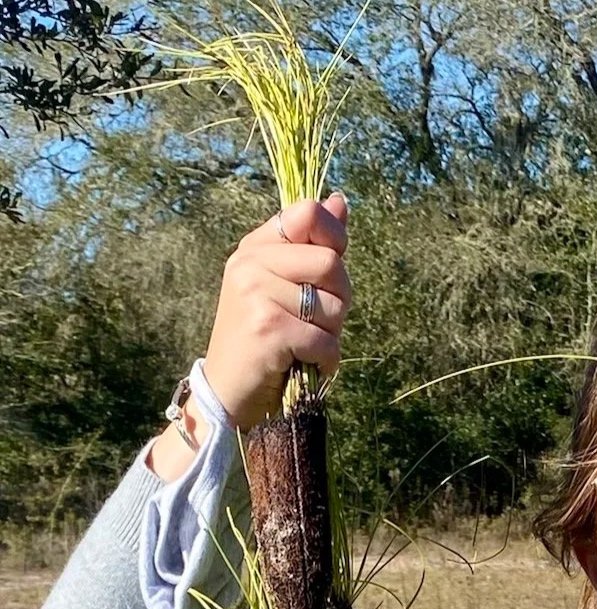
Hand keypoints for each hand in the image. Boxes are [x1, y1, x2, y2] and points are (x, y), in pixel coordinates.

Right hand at [202, 194, 351, 429]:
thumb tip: (339, 200)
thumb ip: (314, 244)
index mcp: (255, 247)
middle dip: (338, 300)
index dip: (333, 239)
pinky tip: (302, 363)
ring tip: (301, 343)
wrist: (228, 390)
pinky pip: (326, 341)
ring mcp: (255, 294)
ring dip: (330, 334)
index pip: (307, 213)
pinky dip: (325, 360)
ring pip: (333, 306)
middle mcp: (250, 263)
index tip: (325, 273)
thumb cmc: (264, 338)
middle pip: (332, 263)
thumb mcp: (286, 284)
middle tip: (314, 321)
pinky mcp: (267, 328)